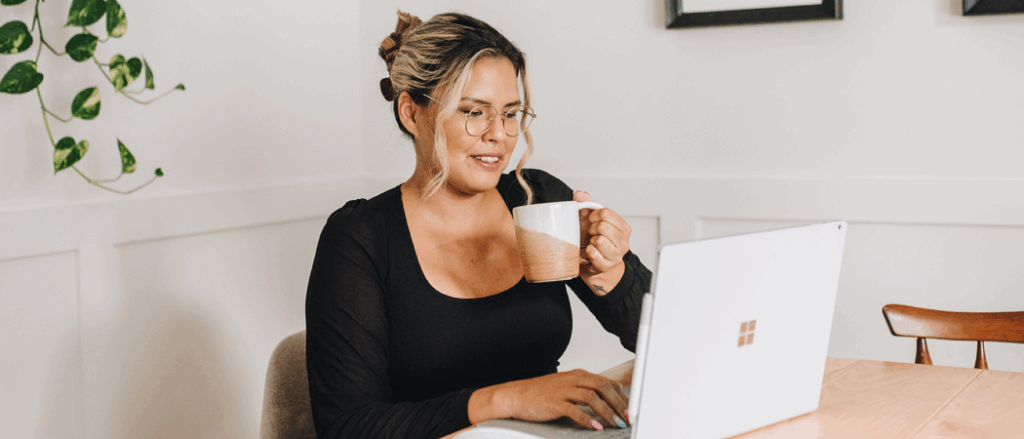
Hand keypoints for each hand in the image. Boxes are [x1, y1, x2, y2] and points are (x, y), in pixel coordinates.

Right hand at [483, 369, 629, 429]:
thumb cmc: (542, 393)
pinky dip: (588, 419)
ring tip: (616, 423)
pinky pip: (575, 410)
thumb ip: (586, 390)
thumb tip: (608, 398)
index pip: (607, 382)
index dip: (621, 396)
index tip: (629, 409)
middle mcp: (573, 380)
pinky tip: (596, 427)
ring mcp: (563, 390)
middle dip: (619, 403)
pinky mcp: (555, 403)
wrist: (517, 395)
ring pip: (592, 397)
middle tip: (627, 417)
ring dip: (607, 411)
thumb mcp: (567, 386)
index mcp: (579, 375)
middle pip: (603, 387)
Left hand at [574, 190, 631, 292]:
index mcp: (624, 228)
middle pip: (602, 226)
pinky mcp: (606, 266)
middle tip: (592, 234)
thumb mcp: (593, 220)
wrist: (596, 265)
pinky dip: (588, 251)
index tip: (591, 221)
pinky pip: (593, 253)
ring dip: (591, 241)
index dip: (594, 216)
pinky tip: (590, 252)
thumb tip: (579, 193)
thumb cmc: (596, 240)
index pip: (606, 213)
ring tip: (592, 244)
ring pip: (599, 240)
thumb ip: (587, 204)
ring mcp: (617, 255)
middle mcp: (624, 242)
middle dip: (592, 229)